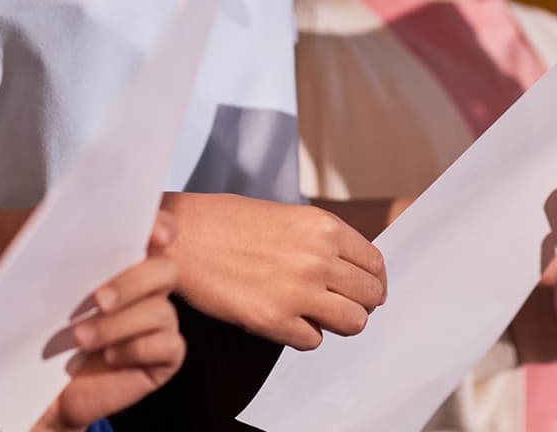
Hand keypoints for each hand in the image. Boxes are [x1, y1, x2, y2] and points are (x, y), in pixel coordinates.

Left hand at [37, 213, 186, 431]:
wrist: (35, 385)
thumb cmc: (40, 329)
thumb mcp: (43, 284)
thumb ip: (62, 253)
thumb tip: (68, 224)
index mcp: (126, 260)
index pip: (159, 232)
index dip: (161, 227)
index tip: (151, 233)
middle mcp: (148, 288)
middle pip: (166, 269)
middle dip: (132, 281)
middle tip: (96, 299)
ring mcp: (159, 323)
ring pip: (162, 311)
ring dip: (118, 325)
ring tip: (80, 339)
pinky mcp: (163, 358)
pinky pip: (169, 345)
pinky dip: (135, 349)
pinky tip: (109, 358)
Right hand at [159, 192, 385, 349]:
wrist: (181, 237)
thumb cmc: (225, 222)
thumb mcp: (285, 216)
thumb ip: (320, 241)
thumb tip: (346, 268)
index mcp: (324, 227)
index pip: (375, 264)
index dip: (372, 281)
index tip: (363, 289)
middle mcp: (319, 258)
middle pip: (370, 296)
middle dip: (360, 304)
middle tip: (340, 305)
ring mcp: (298, 291)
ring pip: (352, 323)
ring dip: (338, 323)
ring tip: (316, 315)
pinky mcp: (274, 320)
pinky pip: (313, 341)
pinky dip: (304, 334)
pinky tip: (285, 319)